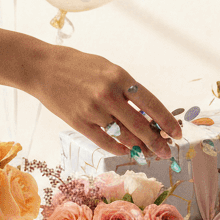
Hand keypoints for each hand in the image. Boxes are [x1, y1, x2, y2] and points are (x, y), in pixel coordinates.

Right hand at [26, 42, 181, 159]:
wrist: (43, 68)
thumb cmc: (79, 66)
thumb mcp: (109, 69)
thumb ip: (127, 90)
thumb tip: (149, 115)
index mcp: (120, 77)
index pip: (151, 104)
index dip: (167, 121)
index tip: (177, 133)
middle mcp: (108, 94)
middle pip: (140, 125)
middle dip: (157, 141)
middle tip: (167, 151)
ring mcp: (93, 110)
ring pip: (124, 136)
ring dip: (140, 147)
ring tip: (149, 153)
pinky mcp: (79, 123)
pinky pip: (105, 142)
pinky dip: (118, 148)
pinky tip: (125, 150)